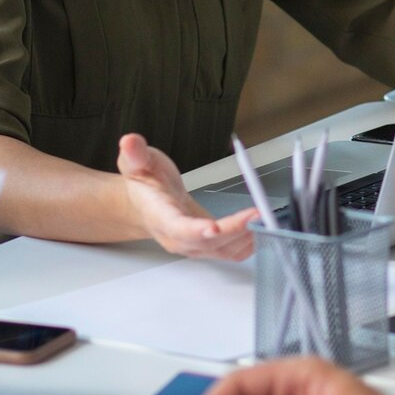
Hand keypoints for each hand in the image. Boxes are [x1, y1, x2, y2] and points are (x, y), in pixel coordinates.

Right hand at [119, 133, 258, 259]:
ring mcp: (193, 245)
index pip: (177, 228)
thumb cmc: (146, 183)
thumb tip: (129, 142)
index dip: (196, 230)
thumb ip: (135, 153)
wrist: (149, 202)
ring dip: (245, 237)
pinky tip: (260, 231)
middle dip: (233, 230)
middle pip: (206, 242)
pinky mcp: (208, 246)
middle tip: (256, 215)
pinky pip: (229, 252)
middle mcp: (177, 237)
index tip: (213, 228)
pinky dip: (247, 245)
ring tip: (265, 219)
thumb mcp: (136, 162)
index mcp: (160, 216)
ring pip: (222, 249)